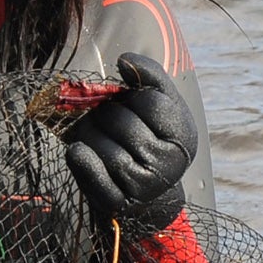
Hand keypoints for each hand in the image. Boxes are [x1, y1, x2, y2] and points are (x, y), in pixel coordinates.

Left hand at [65, 53, 198, 226]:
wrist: (145, 194)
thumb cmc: (148, 137)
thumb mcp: (160, 105)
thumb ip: (149, 76)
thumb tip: (124, 60)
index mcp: (183, 137)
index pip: (148, 100)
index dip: (129, 95)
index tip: (126, 100)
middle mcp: (169, 165)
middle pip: (119, 120)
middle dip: (105, 113)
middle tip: (104, 118)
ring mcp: (144, 187)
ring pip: (100, 143)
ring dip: (88, 133)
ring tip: (93, 135)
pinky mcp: (117, 202)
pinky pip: (88, 168)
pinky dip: (79, 154)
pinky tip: (79, 149)